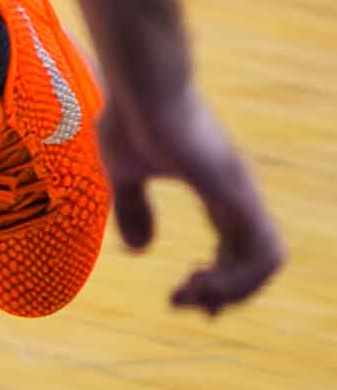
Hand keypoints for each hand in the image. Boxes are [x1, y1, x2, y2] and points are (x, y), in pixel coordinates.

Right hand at [103, 75, 285, 314]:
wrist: (142, 85)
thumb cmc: (131, 115)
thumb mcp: (123, 173)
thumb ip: (134, 209)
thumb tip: (139, 251)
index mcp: (215, 189)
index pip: (236, 245)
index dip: (218, 278)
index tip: (182, 297)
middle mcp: (237, 195)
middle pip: (256, 260)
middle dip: (226, 292)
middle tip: (184, 304)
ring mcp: (242, 194)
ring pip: (266, 262)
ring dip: (234, 290)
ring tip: (192, 296)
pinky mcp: (238, 195)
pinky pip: (260, 252)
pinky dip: (237, 279)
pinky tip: (200, 282)